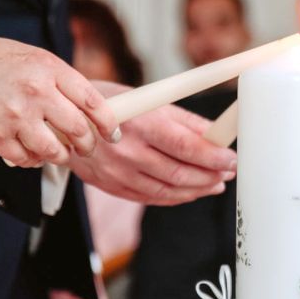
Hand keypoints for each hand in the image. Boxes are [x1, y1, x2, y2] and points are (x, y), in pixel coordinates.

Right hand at [0, 38, 118, 167]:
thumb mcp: (32, 58)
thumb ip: (58, 80)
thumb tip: (86, 108)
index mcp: (49, 69)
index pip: (91, 101)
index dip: (107, 122)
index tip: (112, 133)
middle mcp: (36, 93)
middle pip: (77, 130)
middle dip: (87, 144)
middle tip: (86, 147)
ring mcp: (15, 117)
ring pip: (54, 151)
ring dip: (60, 156)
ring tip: (59, 151)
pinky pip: (25, 159)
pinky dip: (32, 160)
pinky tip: (30, 151)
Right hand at [69, 83, 237, 205]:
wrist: (67, 119)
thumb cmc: (115, 104)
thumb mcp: (149, 100)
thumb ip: (184, 120)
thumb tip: (217, 135)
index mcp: (141, 124)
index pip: (185, 146)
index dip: (213, 157)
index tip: (232, 159)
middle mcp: (128, 151)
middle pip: (179, 173)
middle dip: (210, 176)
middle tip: (229, 172)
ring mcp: (118, 173)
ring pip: (167, 191)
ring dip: (197, 190)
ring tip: (216, 184)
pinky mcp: (111, 186)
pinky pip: (150, 198)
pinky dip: (175, 197)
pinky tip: (190, 192)